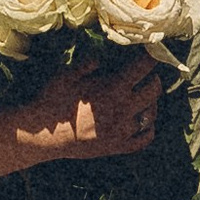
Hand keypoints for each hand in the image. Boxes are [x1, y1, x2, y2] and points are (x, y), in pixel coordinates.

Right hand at [0, 54, 163, 166]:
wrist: (44, 135)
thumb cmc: (53, 101)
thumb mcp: (68, 74)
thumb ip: (88, 63)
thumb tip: (102, 57)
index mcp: (113, 88)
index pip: (143, 68)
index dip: (151, 57)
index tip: (152, 52)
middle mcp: (123, 109)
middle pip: (154, 90)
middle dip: (154, 78)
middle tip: (148, 75)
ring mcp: (123, 130)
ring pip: (152, 114)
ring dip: (151, 103)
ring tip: (144, 97)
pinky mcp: (119, 147)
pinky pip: (145, 138)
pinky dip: (149, 128)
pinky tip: (143, 121)